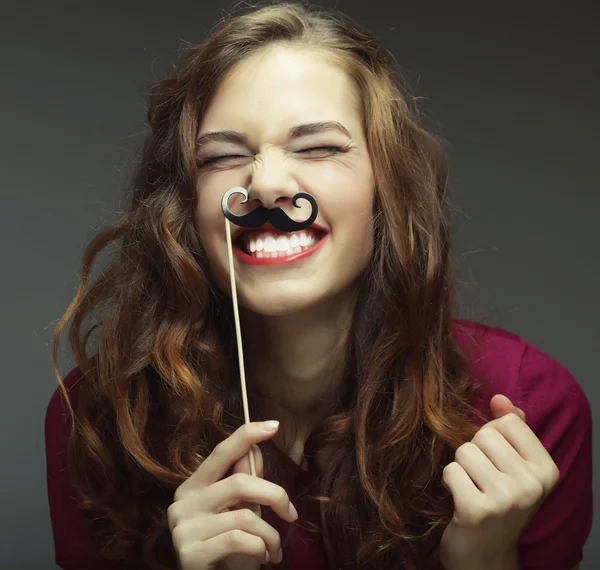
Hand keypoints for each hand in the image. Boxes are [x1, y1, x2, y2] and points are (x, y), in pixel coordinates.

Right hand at [167, 421, 297, 569]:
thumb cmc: (227, 552)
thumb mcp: (238, 512)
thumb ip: (244, 483)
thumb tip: (255, 449)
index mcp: (192, 487)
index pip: (221, 453)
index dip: (247, 435)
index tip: (274, 426)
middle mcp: (182, 503)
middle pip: (240, 482)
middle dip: (275, 496)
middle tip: (291, 515)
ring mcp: (182, 528)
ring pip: (244, 515)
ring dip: (270, 535)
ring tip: (274, 550)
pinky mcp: (189, 554)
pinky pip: (239, 540)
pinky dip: (260, 548)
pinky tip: (262, 559)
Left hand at [439, 394, 559, 568]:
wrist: (485, 556)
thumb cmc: (497, 503)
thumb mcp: (514, 467)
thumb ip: (511, 430)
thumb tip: (499, 398)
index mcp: (546, 470)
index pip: (508, 422)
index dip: (492, 436)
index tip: (496, 462)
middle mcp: (532, 485)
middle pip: (484, 434)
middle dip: (474, 452)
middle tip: (480, 478)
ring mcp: (506, 499)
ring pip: (464, 450)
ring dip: (460, 467)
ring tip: (471, 488)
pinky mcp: (477, 510)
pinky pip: (450, 470)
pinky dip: (449, 482)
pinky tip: (460, 500)